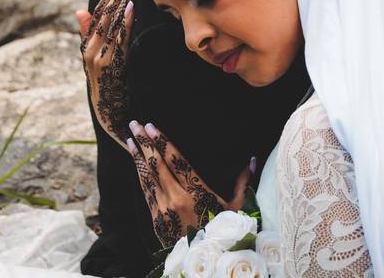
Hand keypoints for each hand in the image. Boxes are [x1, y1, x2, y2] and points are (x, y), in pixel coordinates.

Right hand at [76, 0, 136, 145]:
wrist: (110, 116)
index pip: (99, 11)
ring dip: (124, 1)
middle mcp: (90, 48)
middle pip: (105, 13)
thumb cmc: (109, 86)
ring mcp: (98, 57)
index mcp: (88, 44)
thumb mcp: (100, 60)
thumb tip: (80, 10)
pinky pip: (118, 41)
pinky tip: (131, 8)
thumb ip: (90, 35)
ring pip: (111, 23)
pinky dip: (124, 24)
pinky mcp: (109, 67)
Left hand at [125, 121, 253, 246]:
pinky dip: (139, 175)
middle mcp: (177, 197)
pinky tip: (135, 163)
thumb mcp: (237, 207)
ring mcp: (163, 208)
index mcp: (197, 191)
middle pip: (157, 164)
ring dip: (137, 156)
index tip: (152, 126)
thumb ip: (243, 182)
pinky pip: (145, 191)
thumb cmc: (224, 232)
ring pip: (147, 176)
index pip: (176, 160)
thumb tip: (253, 160)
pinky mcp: (156, 218)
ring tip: (130, 138)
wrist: (205, 260)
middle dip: (145, 142)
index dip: (162, 142)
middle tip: (135, 123)